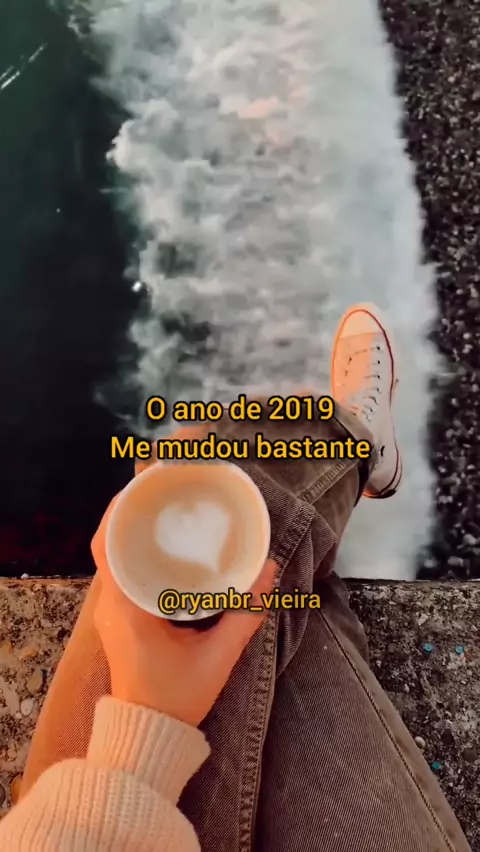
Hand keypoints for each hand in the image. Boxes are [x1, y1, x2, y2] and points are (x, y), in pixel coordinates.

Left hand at [91, 495, 275, 726]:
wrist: (149, 737)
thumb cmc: (176, 698)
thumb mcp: (217, 656)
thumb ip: (245, 613)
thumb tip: (270, 569)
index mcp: (125, 607)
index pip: (106, 545)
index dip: (120, 509)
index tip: (146, 483)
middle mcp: (110, 603)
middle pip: (108, 542)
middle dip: (131, 509)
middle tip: (165, 485)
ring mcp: (112, 610)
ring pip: (114, 556)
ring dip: (134, 529)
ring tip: (166, 503)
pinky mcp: (121, 616)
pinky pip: (122, 571)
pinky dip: (138, 550)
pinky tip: (165, 540)